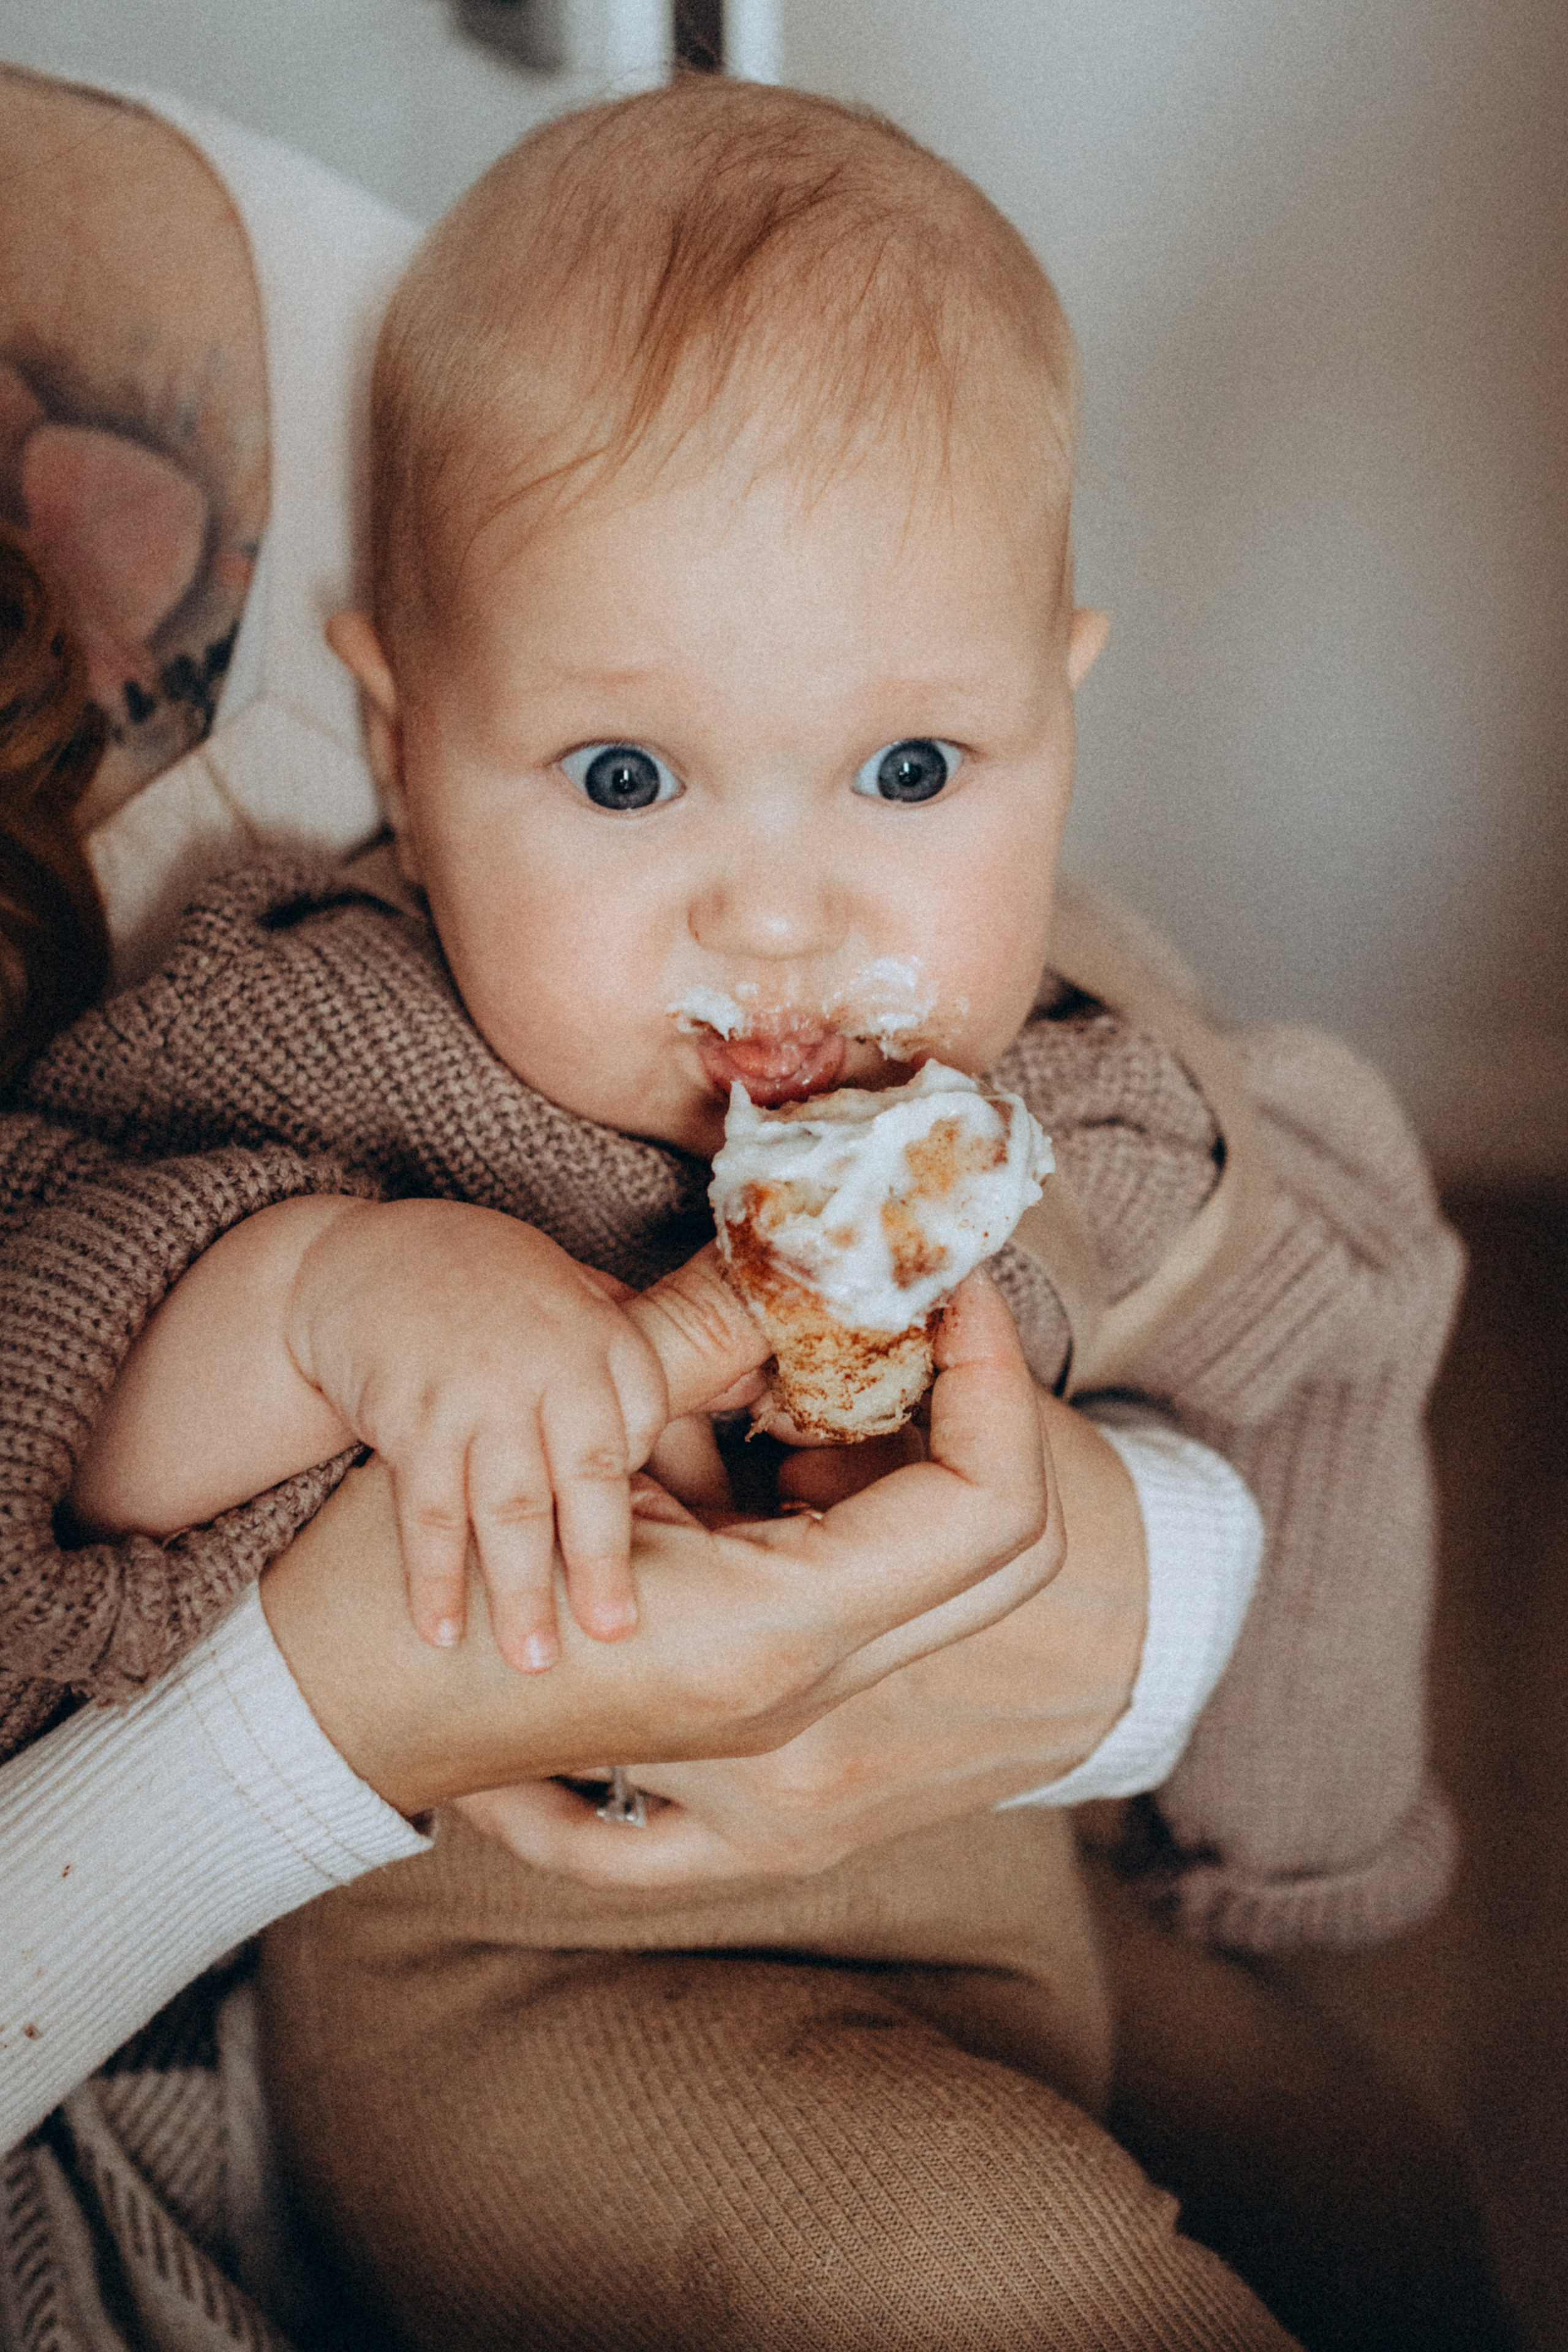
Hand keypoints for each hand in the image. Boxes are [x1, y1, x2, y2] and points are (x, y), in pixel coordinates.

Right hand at [260, 1271, 1056, 1814]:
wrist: (324, 1701)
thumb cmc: (427, 1565)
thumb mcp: (574, 1426)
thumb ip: (713, 1337)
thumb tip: (828, 1239)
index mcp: (779, 1633)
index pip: (992, 1510)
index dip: (999, 1375)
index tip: (954, 1281)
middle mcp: (805, 1691)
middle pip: (1008, 1550)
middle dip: (991, 1407)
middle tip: (934, 1307)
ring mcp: (781, 1710)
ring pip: (949, 1568)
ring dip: (926, 1449)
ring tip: (852, 1354)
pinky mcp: (746, 1695)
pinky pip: (869, 1594)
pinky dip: (869, 1503)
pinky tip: (794, 1435)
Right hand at [285, 1205, 765, 1670]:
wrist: (370, 1264)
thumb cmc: (500, 1305)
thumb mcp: (582, 1317)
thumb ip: (638, 1393)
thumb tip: (715, 1481)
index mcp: (606, 1341)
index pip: (650, 1426)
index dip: (663, 1491)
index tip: (685, 1563)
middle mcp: (548, 1366)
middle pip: (588, 1475)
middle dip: (603, 1561)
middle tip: (616, 1635)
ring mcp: (476, 1393)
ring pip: (506, 1504)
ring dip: (519, 1586)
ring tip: (533, 1660)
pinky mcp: (409, 1416)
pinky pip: (425, 1507)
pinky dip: (431, 1573)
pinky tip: (440, 1630)